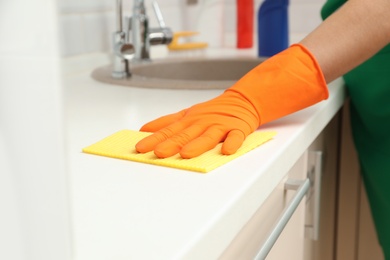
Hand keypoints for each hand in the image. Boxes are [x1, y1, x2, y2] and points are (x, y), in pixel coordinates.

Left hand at [135, 89, 259, 158]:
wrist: (241, 101)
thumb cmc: (211, 111)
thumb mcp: (186, 114)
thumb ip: (166, 123)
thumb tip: (144, 129)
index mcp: (188, 121)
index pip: (168, 131)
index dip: (154, 139)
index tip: (141, 148)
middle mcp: (202, 123)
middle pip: (185, 134)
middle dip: (171, 144)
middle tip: (158, 153)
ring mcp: (220, 126)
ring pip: (207, 136)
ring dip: (197, 145)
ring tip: (186, 153)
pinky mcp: (237, 129)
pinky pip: (235, 137)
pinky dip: (232, 143)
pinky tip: (227, 151)